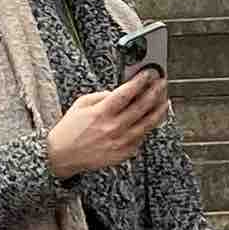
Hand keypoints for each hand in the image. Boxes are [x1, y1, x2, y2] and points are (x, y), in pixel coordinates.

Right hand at [42, 69, 166, 178]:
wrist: (62, 155)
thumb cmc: (70, 130)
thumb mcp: (81, 105)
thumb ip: (102, 96)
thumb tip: (119, 92)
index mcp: (101, 113)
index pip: (127, 93)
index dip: (140, 81)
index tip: (149, 73)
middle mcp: (113, 127)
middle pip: (142, 106)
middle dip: (155, 91)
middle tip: (161, 83)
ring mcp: (121, 141)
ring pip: (148, 123)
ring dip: (160, 110)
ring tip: (165, 100)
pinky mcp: (124, 153)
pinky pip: (142, 138)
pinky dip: (149, 127)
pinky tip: (153, 118)